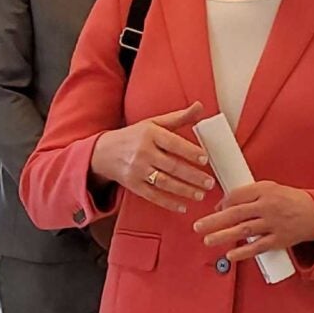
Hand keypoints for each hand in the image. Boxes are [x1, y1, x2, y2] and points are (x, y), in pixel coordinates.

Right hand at [90, 104, 217, 214]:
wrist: (103, 152)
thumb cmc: (134, 136)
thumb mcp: (154, 123)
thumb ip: (178, 117)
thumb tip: (200, 106)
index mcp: (150, 134)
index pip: (174, 144)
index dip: (190, 152)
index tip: (205, 159)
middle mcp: (143, 152)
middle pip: (172, 166)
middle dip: (193, 176)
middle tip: (210, 182)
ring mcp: (137, 170)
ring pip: (165, 183)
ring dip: (185, 190)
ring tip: (201, 194)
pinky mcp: (133, 185)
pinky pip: (153, 196)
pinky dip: (168, 203)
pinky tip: (183, 206)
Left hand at [194, 181, 313, 263]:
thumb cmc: (289, 200)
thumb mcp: (270, 189)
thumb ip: (247, 195)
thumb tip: (223, 206)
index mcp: (265, 191)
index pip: (238, 195)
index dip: (223, 202)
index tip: (214, 208)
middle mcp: (268, 207)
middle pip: (236, 213)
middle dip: (214, 220)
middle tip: (197, 226)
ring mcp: (273, 225)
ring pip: (244, 230)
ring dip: (224, 236)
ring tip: (207, 240)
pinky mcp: (278, 240)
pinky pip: (258, 247)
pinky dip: (243, 252)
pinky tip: (230, 255)